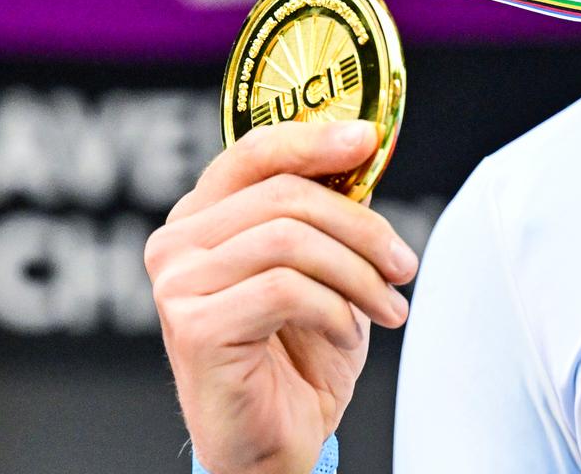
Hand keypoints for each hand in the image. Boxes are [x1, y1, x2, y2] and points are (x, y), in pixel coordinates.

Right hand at [146, 120, 419, 473]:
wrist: (275, 447)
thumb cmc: (295, 360)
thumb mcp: (323, 270)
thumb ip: (327, 212)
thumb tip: (362, 150)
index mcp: (202, 218)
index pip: (254, 152)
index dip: (313, 138)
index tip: (366, 139)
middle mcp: (178, 243)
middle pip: (284, 195)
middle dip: (360, 226)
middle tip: (403, 263)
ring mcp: (178, 285)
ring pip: (289, 240)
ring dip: (357, 273)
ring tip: (387, 307)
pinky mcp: (194, 327)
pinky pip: (285, 290)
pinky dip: (334, 309)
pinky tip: (345, 332)